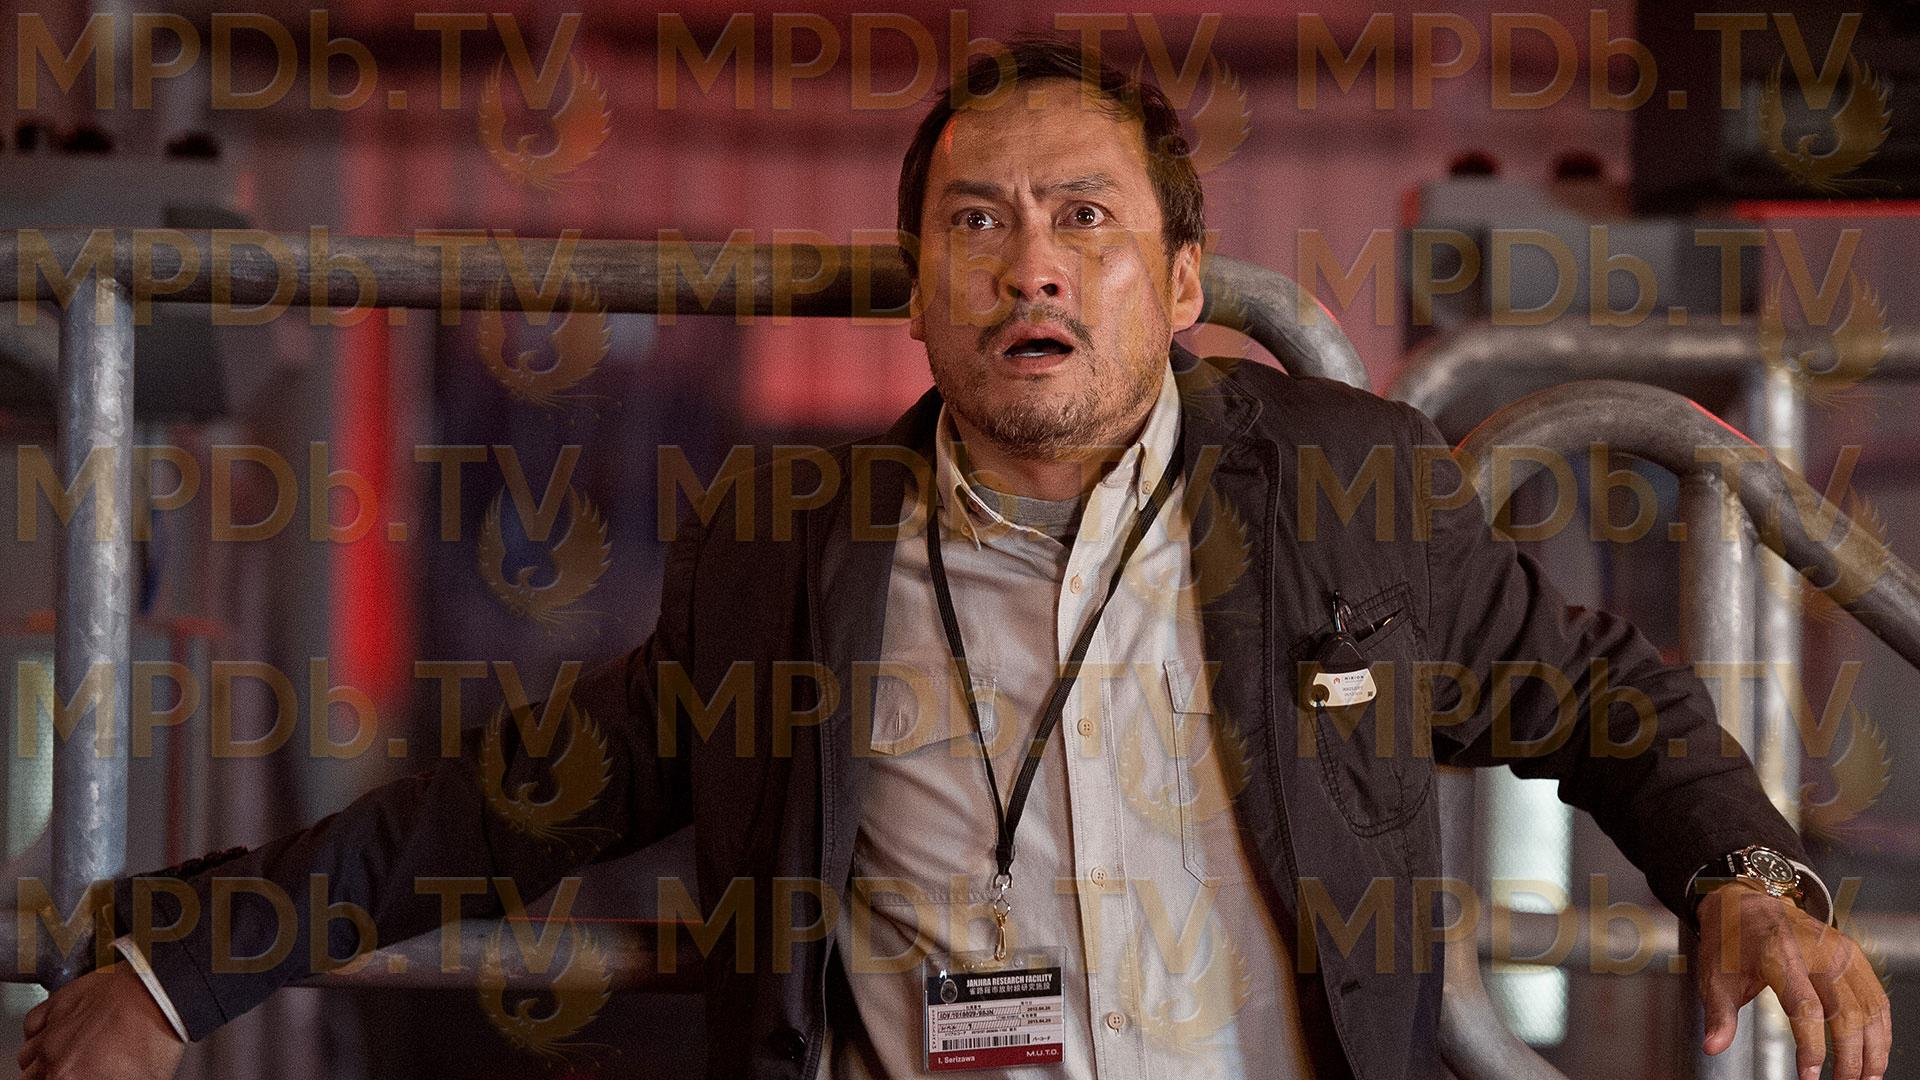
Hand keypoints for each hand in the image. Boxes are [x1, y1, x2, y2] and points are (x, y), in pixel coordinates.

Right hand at [18, 962, 184, 1079]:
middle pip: (36, 1078)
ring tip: (62, 1061)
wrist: (161, 993)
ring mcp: (54, 1029)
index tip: (82, 1076)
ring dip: (41, 1061)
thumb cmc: (157, 1033)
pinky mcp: (59, 1004)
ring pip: (29, 1056)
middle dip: (53, 1077)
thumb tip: (110, 1078)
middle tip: (76, 1071)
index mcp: (70, 1079)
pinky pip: (32, 1024)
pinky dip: (38, 1033)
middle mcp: (54, 1056)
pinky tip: (52, 1035)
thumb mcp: (144, 1079)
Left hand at [1696, 882, 1890, 1079]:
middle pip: (1846, 1012)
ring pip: (1869, 1007)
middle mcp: (1816, 951)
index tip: (1809, 1076)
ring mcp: (1840, 950)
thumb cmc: (1730, 940)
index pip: (1804, 1008)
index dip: (1811, 1047)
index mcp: (1778, 954)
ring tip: (1866, 1077)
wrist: (1746, 902)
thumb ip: (1719, 1015)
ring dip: (1873, 1047)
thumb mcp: (1715, 975)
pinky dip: (1881, 1028)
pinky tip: (1875, 1050)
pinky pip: (1876, 995)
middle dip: (1849, 1056)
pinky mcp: (1853, 953)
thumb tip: (1712, 1047)